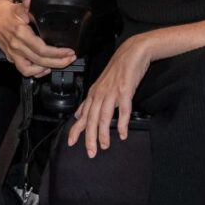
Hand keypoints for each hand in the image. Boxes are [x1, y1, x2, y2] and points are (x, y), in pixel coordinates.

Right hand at [0, 0, 76, 77]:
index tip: (68, 51)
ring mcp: (13, 54)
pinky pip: (23, 69)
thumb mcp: (19, 7)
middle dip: (58, 62)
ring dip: (46, 69)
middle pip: (40, 61)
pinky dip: (34, 72)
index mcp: (21, 34)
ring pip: (30, 69)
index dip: (57, 53)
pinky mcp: (11, 57)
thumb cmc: (8, 13)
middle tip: (70, 59)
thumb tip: (32, 0)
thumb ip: (28, 4)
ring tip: (60, 64)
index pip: (41, 49)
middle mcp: (16, 47)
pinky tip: (44, 68)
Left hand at [67, 35, 151, 156]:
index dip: (76, 130)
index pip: (82, 115)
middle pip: (91, 119)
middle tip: (91, 152)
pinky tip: (123, 133)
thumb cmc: (120, 68)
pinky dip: (122, 123)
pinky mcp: (125, 90)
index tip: (71, 143)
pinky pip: (123, 110)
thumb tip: (80, 114)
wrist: (133, 51)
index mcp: (94, 93)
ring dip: (103, 133)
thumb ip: (92, 100)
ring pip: (104, 117)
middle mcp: (101, 94)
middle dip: (89, 138)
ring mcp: (113, 92)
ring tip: (104, 146)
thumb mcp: (101, 84)